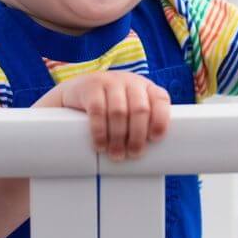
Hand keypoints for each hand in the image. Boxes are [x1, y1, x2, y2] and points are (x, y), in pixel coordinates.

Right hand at [47, 72, 171, 160]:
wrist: (76, 91)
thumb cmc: (109, 106)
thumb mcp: (129, 108)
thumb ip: (141, 123)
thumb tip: (153, 157)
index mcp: (145, 87)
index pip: (160, 99)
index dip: (160, 119)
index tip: (155, 139)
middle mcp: (130, 81)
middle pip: (140, 109)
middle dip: (137, 136)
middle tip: (133, 153)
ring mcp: (110, 81)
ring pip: (119, 111)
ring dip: (118, 137)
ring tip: (116, 154)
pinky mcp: (91, 87)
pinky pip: (97, 110)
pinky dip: (100, 131)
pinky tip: (100, 144)